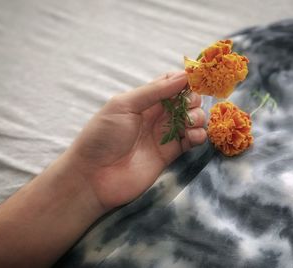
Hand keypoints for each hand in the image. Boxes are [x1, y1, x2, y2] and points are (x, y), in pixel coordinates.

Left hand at [66, 71, 206, 209]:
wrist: (94, 176)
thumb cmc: (102, 136)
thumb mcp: (124, 105)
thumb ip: (154, 91)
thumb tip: (183, 75)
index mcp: (143, 100)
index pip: (170, 83)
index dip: (184, 80)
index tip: (194, 80)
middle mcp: (156, 115)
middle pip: (185, 101)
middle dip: (193, 100)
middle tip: (188, 106)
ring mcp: (164, 135)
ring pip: (192, 120)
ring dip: (198, 117)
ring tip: (190, 123)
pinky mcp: (170, 154)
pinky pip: (191, 140)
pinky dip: (198, 136)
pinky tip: (192, 136)